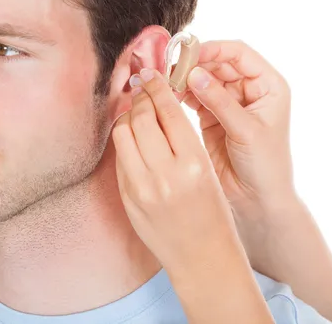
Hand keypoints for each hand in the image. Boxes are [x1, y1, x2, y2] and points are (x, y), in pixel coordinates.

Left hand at [111, 68, 239, 271]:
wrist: (202, 257)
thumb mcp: (207, 170)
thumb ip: (181, 138)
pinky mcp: (127, 198)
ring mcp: (142, 188)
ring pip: (123, 133)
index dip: (158, 87)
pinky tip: (131, 139)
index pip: (169, 111)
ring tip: (134, 113)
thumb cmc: (212, 211)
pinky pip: (118, 157)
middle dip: (139, 97)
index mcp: (194, 163)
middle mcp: (166, 174)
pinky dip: (123, 142)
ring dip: (127, 117)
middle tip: (140, 88)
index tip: (151, 74)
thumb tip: (157, 105)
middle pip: (141, 117)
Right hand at [181, 40, 296, 214]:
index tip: (188, 53)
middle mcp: (249, 89)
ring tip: (166, 83)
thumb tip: (193, 74)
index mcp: (268, 85)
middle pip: (218, 63)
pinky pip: (194, 96)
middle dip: (194, 63)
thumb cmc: (265, 166)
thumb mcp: (245, 131)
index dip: (214, 49)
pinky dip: (181, 94)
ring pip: (203, 78)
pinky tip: (168, 95)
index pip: (239, 54)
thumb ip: (220, 101)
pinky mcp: (212, 115)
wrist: (258, 199)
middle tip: (170, 70)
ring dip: (185, 78)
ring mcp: (229, 102)